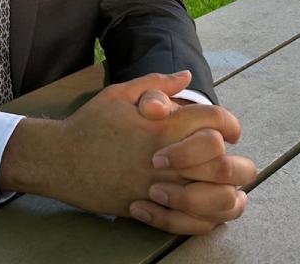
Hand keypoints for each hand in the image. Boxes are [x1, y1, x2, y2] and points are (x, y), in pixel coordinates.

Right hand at [0, 71, 247, 218]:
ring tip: (236, 193)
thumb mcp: (119, 94)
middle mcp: (164, 158)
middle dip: (240, 165)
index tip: (229, 131)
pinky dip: (208, 221)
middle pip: (223, 164)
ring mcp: (157, 187)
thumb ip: (156, 83)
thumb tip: (187, 76)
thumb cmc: (90, 124)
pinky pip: (190, 224)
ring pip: (213, 199)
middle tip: (240, 164)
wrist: (59, 159)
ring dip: (231, 197)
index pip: (214, 122)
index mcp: (161, 127)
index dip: (230, 124)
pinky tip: (213, 213)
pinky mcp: (148, 210)